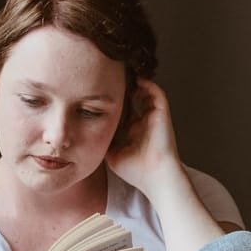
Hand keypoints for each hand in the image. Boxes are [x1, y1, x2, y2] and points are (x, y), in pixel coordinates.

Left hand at [106, 79, 182, 195]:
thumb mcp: (112, 156)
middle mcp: (144, 123)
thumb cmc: (136, 171)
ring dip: (135, 84)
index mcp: (134, 132)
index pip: (124, 112)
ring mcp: (153, 118)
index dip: (114, 103)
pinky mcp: (162, 114)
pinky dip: (148, 84)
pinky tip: (136, 79)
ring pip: (146, 93)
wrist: (155, 176)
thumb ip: (104, 143)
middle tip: (108, 79)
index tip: (99, 94)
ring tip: (121, 74)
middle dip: (123, 89)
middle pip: (134, 100)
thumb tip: (89, 135)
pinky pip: (157, 93)